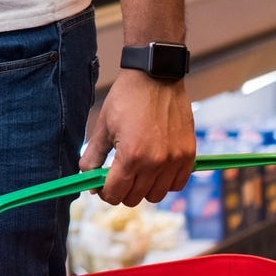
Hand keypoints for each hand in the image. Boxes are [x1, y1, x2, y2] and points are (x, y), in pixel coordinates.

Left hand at [80, 72, 194, 206]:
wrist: (156, 77)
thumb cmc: (127, 98)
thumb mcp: (103, 126)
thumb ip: (93, 156)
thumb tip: (87, 178)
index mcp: (130, 156)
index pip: (115, 193)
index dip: (104, 193)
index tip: (101, 186)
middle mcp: (155, 163)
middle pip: (134, 198)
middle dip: (121, 191)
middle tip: (117, 177)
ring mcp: (174, 160)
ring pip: (156, 195)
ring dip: (143, 189)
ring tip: (137, 172)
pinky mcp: (188, 154)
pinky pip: (177, 184)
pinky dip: (165, 182)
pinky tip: (155, 169)